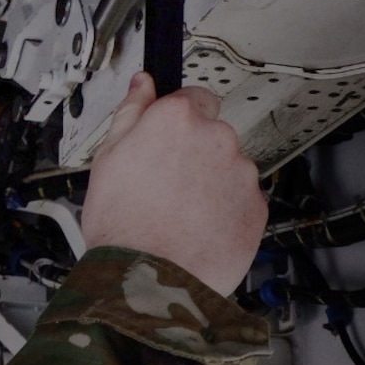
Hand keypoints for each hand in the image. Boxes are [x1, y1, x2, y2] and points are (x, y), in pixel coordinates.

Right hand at [80, 73, 267, 296]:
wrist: (148, 280)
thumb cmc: (122, 224)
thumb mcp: (107, 158)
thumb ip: (131, 112)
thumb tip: (143, 83)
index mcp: (178, 119)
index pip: (194, 97)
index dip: (179, 120)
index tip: (169, 139)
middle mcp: (217, 138)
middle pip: (212, 135)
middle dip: (195, 154)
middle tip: (166, 185)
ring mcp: (241, 174)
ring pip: (229, 169)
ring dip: (212, 184)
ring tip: (180, 214)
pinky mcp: (257, 207)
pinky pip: (243, 200)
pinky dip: (227, 211)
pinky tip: (198, 229)